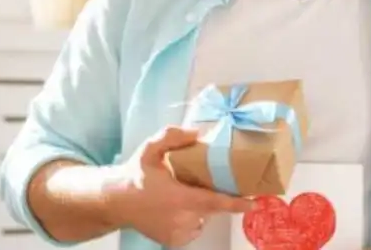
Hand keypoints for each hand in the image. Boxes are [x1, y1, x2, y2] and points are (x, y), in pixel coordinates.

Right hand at [107, 126, 254, 246]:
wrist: (116, 202)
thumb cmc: (136, 175)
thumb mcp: (150, 149)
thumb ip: (171, 136)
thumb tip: (196, 133)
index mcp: (178, 198)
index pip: (214, 202)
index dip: (236, 203)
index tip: (254, 202)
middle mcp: (181, 219)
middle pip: (210, 208)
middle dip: (212, 195)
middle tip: (198, 182)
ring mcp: (178, 233)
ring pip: (202, 218)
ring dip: (199, 206)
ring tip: (182, 193)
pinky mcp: (174, 241)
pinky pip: (193, 227)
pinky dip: (191, 218)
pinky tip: (176, 207)